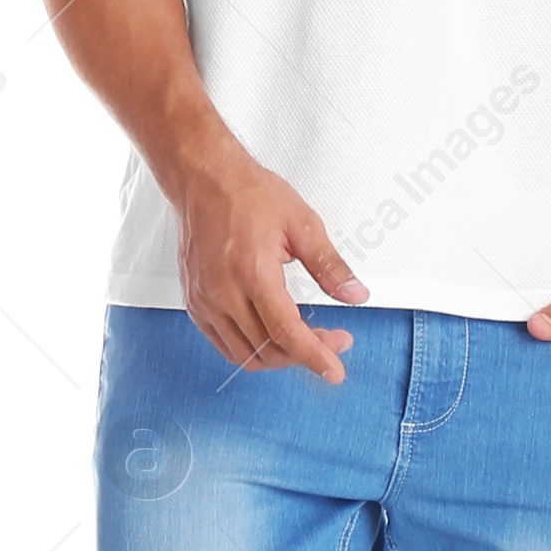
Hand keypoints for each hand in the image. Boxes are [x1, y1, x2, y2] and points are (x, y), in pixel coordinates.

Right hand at [175, 140, 366, 379]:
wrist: (204, 180)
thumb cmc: (248, 195)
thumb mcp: (302, 224)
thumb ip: (330, 266)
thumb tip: (355, 295)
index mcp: (251, 272)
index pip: (287, 332)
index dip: (315, 356)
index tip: (335, 370)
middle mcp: (222, 292)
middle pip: (269, 350)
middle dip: (306, 354)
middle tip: (333, 339)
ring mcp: (204, 301)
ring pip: (246, 355)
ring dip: (280, 356)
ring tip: (305, 338)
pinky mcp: (194, 304)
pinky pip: (225, 345)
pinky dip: (253, 349)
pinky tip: (273, 334)